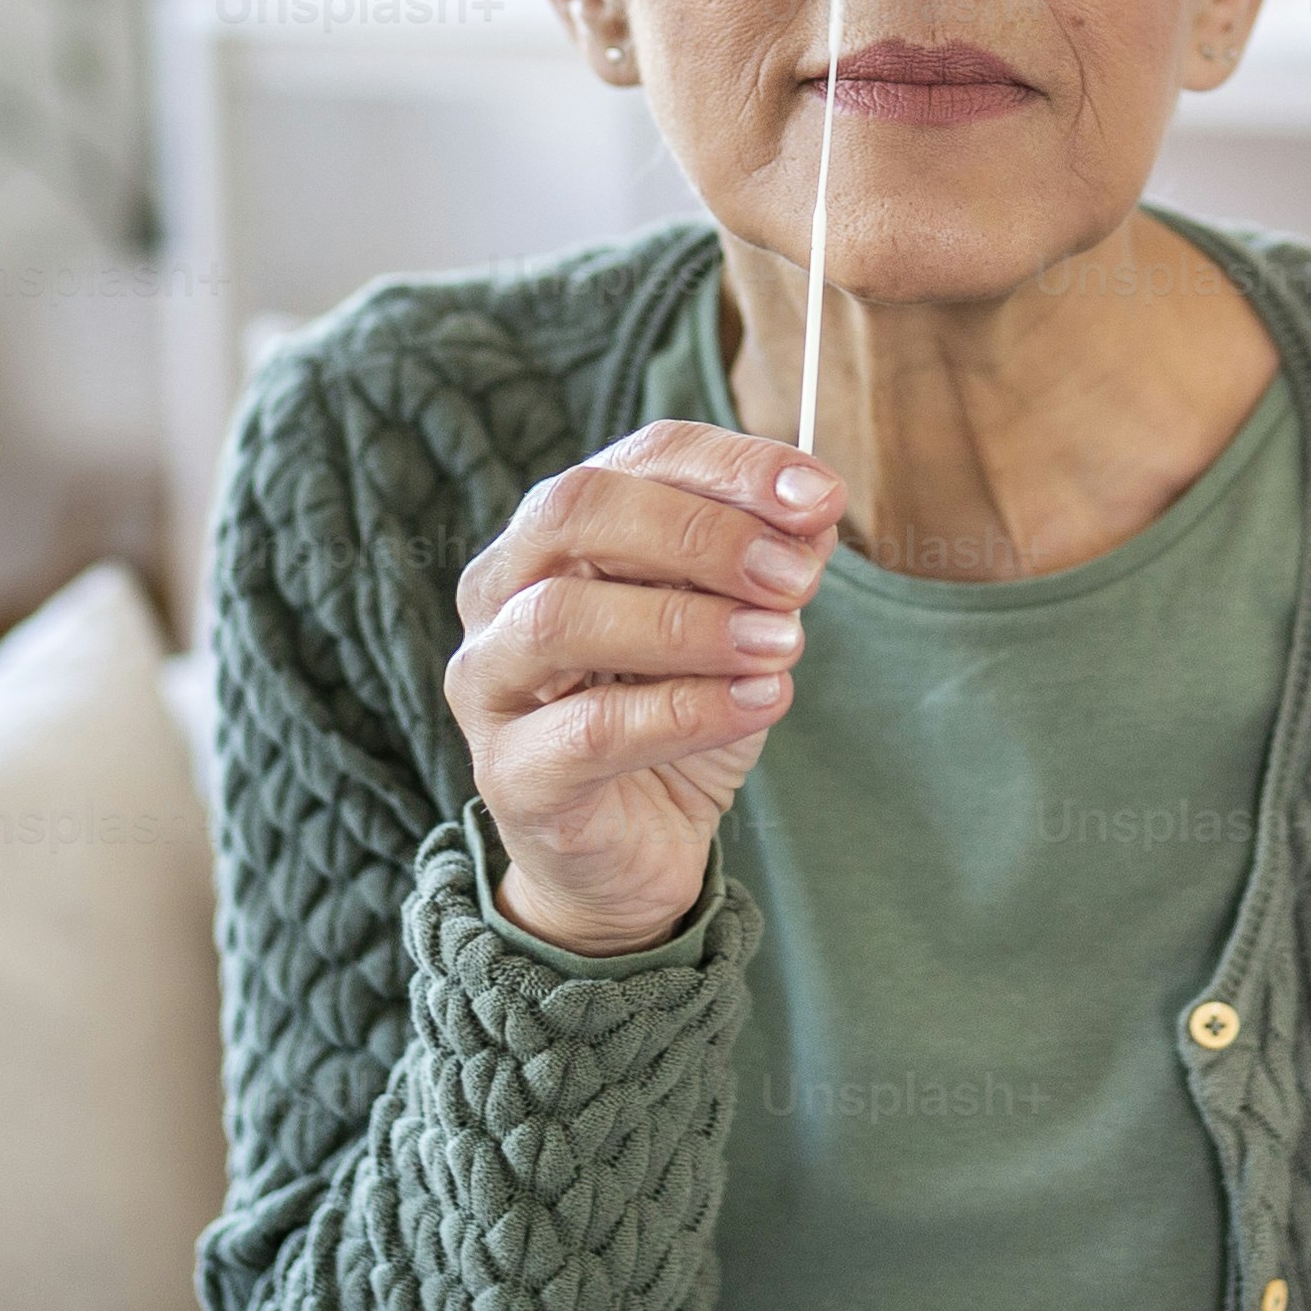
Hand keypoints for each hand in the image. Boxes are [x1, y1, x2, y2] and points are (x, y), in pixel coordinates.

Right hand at [445, 419, 842, 954]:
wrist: (636, 852)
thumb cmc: (677, 716)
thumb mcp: (737, 626)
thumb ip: (768, 563)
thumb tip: (814, 510)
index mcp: (559, 533)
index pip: (636, 458)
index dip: (730, 466)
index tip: (821, 496)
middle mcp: (501, 590)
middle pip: (575, 512)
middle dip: (699, 533)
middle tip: (795, 578)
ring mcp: (489, 682)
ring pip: (560, 617)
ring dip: (688, 624)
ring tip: (781, 645)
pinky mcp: (508, 774)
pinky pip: (587, 729)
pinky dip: (684, 710)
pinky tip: (758, 704)